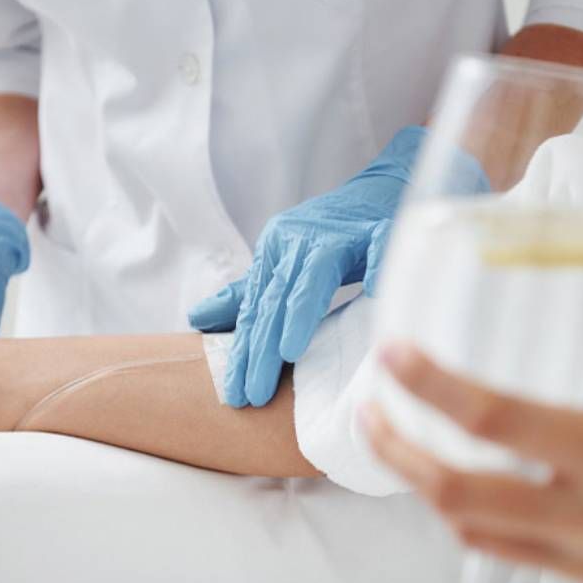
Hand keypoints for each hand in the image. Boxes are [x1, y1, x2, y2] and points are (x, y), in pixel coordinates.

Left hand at [189, 127, 489, 406]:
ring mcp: (343, 232)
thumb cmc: (335, 236)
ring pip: (316, 273)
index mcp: (277, 250)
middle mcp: (303, 240)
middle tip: (252, 392)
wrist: (384, 188)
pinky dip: (376, 265)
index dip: (244, 351)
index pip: (256, 308)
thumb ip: (249, 294)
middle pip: (277, 297)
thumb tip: (198, 318)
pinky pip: (380, 243)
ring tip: (288, 352)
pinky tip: (370, 291)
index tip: (234, 395)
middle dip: (262, 348)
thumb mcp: (287, 263)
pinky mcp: (383, 224)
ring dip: (302, 310)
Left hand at [361, 327, 582, 582]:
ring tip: (404, 447)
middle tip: (370, 409)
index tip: (392, 356)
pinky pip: (510, 552)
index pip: (498, 418)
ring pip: (472, 528)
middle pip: (456, 488)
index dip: (432, 386)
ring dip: (425, 487)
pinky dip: (472, 519)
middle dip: (396, 451)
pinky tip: (469, 492)